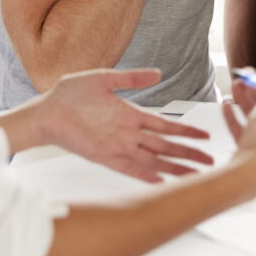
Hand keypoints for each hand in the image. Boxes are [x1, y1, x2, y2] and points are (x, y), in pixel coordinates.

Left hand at [35, 68, 213, 182]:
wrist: (45, 110)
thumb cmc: (70, 93)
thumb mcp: (105, 78)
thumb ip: (132, 77)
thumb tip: (159, 74)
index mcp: (130, 115)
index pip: (164, 126)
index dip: (185, 131)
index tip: (205, 135)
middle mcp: (127, 133)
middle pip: (164, 146)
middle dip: (187, 154)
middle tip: (210, 161)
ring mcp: (117, 145)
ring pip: (151, 159)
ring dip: (172, 167)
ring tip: (193, 175)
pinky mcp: (103, 155)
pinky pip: (128, 168)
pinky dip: (145, 174)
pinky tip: (161, 181)